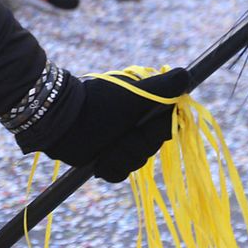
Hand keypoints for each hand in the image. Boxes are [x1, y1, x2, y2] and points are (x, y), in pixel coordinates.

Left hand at [41, 68, 190, 181]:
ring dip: (118, 157)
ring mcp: (120, 141)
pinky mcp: (107, 157)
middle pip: (150, 147)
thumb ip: (160, 89)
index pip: (166, 127)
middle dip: (133, 145)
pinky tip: (98, 161)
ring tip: (102, 147)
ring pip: (135, 162)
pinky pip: (119, 172)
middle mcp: (135, 124)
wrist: (60, 122)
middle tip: (116, 134)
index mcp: (144, 107)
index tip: (139, 125)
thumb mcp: (132, 95)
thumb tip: (187, 75)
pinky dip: (109, 168)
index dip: (154, 131)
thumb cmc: (97, 104)